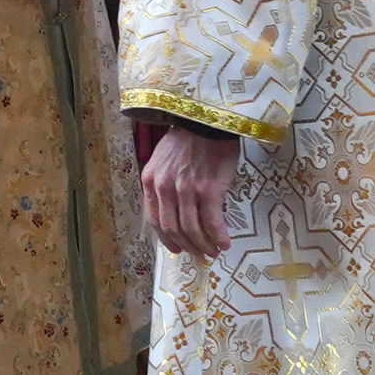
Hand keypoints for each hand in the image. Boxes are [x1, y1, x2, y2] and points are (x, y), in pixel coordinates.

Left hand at [142, 128, 240, 258]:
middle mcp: (164, 188)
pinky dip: (218, 236)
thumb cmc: (188, 139)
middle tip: (199, 254)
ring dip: (203, 245)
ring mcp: (186, 190)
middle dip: (187, 246)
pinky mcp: (208, 190)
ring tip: (213, 251)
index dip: (166, 239)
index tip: (178, 248)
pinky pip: (212, 222)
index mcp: (150, 181)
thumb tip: (175, 209)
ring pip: (191, 229)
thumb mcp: (163, 160)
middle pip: (172, 229)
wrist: (207, 120)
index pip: (155, 220)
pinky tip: (225, 243)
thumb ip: (164, 183)